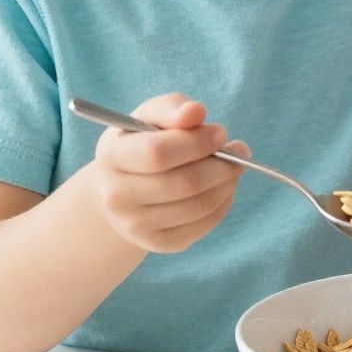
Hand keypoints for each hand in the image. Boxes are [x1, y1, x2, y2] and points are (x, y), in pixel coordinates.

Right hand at [92, 93, 249, 253]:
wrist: (122, 189)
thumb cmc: (142, 143)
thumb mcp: (151, 116)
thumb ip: (172, 108)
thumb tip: (195, 112)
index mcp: (111, 156)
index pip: (158, 154)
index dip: (197, 142)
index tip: (221, 132)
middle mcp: (117, 197)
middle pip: (184, 183)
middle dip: (222, 164)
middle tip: (240, 150)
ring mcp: (136, 225)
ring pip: (199, 205)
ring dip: (227, 182)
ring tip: (234, 165)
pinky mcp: (159, 243)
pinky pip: (204, 224)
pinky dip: (223, 202)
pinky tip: (223, 186)